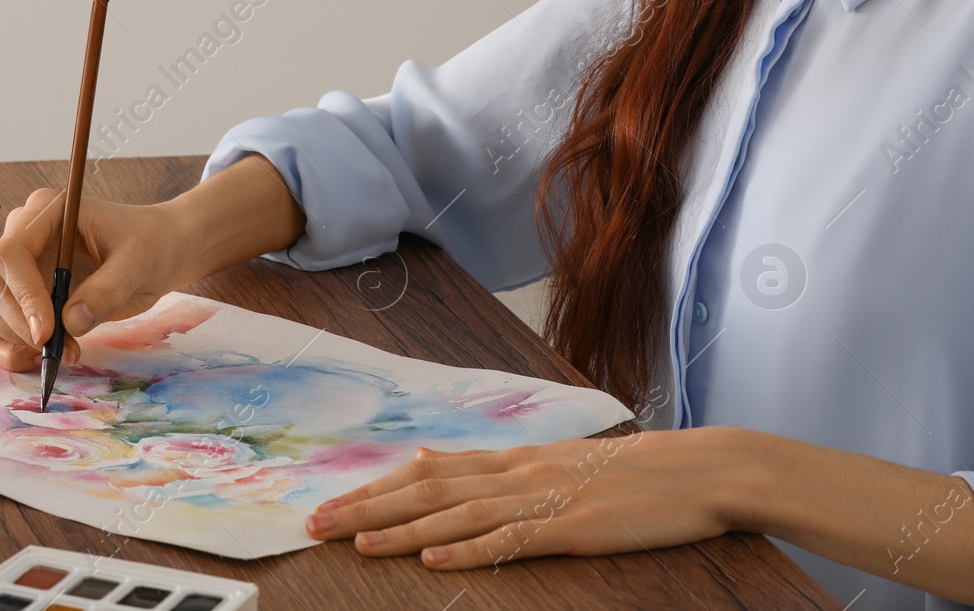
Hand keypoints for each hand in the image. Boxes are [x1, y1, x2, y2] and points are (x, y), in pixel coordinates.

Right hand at [0, 187, 197, 370]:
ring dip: (16, 339)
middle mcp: (24, 237)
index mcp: (46, 212)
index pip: (11, 252)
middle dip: (22, 325)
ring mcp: (21, 268)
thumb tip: (71, 322)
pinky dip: (13, 347)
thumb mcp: (137, 262)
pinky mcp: (25, 296)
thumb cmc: (149, 244)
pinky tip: (44, 358)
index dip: (23, 295)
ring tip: (64, 351)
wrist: (159, 252)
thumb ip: (106, 289)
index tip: (46, 332)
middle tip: (62, 348)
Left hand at [303, 427, 740, 569]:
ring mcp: (544, 498)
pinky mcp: (572, 527)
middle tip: (317, 524)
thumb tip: (430, 460)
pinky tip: (433, 559)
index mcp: (513, 459)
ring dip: (403, 530)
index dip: (376, 487)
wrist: (701, 469)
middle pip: (428, 489)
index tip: (331, 503)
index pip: (428, 471)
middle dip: (368, 508)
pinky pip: (511, 540)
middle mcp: (518, 473)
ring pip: (458, 514)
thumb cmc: (631, 473)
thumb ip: (492, 466)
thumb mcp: (553, 461)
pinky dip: (468, 549)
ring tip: (358, 544)